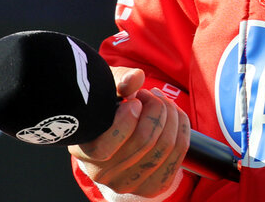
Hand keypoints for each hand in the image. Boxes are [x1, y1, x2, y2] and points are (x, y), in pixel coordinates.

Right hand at [70, 67, 189, 197]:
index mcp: (83, 151)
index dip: (126, 119)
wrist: (114, 140)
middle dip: (155, 108)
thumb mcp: (104, 89)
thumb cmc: (106, 108)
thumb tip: (136, 77)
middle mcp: (102, 174)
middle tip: (151, 94)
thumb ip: (118, 80)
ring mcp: (127, 184)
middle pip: (143, 141)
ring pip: (163, 146)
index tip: (134, 101)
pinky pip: (177, 156)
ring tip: (161, 101)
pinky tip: (174, 115)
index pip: (104, 147)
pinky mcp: (151, 187)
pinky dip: (181, 129)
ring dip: (170, 115)